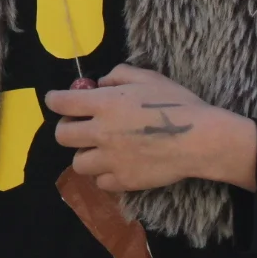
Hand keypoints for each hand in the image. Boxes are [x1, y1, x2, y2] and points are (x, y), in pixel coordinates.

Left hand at [45, 65, 256, 192]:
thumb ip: (119, 75)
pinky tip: (116, 166)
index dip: (54, 100)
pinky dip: (104, 174)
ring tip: (100, 150)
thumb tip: (100, 83)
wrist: (201, 140)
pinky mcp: (124, 181)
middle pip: (61, 136)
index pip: (61, 103)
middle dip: (67, 128)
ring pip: (77, 163)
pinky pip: (100, 182)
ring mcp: (111, 160)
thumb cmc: (178, 104)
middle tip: (81, 126)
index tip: (57, 101)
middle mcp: (100, 132)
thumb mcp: (149, 78)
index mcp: (104, 104)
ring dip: (85, 154)